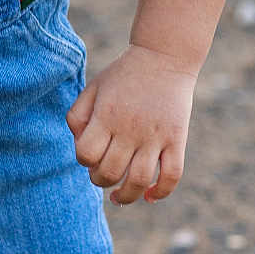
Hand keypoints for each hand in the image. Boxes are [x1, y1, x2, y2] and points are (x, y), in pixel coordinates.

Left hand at [66, 44, 196, 204]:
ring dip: (126, 196)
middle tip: (104, 173)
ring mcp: (156, 136)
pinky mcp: (177, 139)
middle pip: (110, 173)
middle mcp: (130, 129)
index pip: (87, 155)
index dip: (84, 160)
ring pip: (139, 181)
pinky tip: (149, 196)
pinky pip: (172, 176)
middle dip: (101, 181)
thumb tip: (82, 149)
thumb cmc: (122, 76)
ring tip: (119, 196)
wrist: (163, 58)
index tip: (91, 154)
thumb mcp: (92, 89)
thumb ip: (77, 117)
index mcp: (106, 116)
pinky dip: (160, 193)